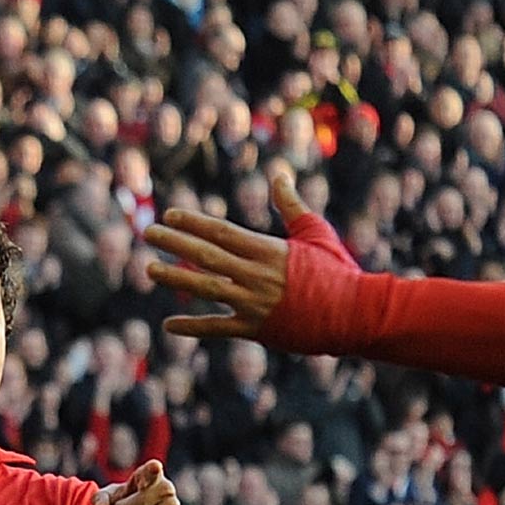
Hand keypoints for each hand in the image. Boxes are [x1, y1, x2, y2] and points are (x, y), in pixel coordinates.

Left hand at [145, 166, 353, 340]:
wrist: (356, 314)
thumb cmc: (339, 272)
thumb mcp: (316, 232)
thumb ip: (291, 206)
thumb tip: (278, 175)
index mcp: (268, 249)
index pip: (221, 231)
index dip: (193, 222)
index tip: (170, 215)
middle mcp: (256, 274)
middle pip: (206, 254)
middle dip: (174, 242)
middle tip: (148, 233)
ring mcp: (254, 303)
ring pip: (205, 288)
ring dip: (175, 277)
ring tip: (150, 269)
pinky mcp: (258, 329)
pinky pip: (218, 328)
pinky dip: (192, 327)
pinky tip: (169, 325)